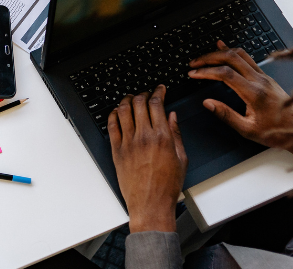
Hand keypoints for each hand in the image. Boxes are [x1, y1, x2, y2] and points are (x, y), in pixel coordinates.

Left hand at [109, 85, 185, 232]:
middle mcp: (144, 137)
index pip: (157, 104)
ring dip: (127, 100)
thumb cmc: (167, 185)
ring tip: (130, 98)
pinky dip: (113, 115)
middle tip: (146, 93)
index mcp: (162, 137)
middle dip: (143, 93)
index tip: (159, 89)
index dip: (158, 91)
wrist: (150, 203)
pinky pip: (111, 126)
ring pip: (123, 111)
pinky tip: (117, 112)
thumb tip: (172, 116)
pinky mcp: (116, 151)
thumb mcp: (181, 158)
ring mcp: (128, 143)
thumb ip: (176, 134)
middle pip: (139, 103)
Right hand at [188, 41, 292, 155]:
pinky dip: (233, 53)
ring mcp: (265, 77)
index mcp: (254, 93)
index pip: (226, 74)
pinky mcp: (267, 77)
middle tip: (194, 63)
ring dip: (221, 53)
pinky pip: (248, 59)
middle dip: (209, 58)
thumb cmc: (276, 132)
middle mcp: (260, 81)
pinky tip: (225, 49)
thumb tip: (208, 103)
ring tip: (205, 56)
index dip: (206, 71)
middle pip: (231, 58)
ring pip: (241, 55)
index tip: (193, 73)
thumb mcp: (247, 129)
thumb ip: (226, 115)